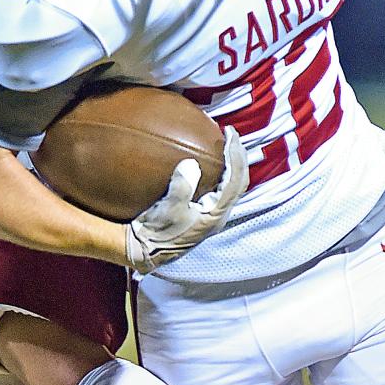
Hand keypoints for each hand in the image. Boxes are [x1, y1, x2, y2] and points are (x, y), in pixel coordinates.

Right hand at [124, 127, 247, 272]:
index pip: (235, 180)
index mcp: (216, 214)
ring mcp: (211, 215)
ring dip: (231, 164)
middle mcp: (218, 215)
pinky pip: (219, 188)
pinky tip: (206, 162)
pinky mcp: (202, 214)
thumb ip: (181, 188)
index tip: (229, 133)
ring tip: (224, 145)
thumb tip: (191, 163)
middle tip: (231, 135)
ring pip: (232, 185)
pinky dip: (219, 171)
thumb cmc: (155, 233)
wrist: (145, 251)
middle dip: (238, 156)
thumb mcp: (167, 210)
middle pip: (239, 182)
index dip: (236, 155)